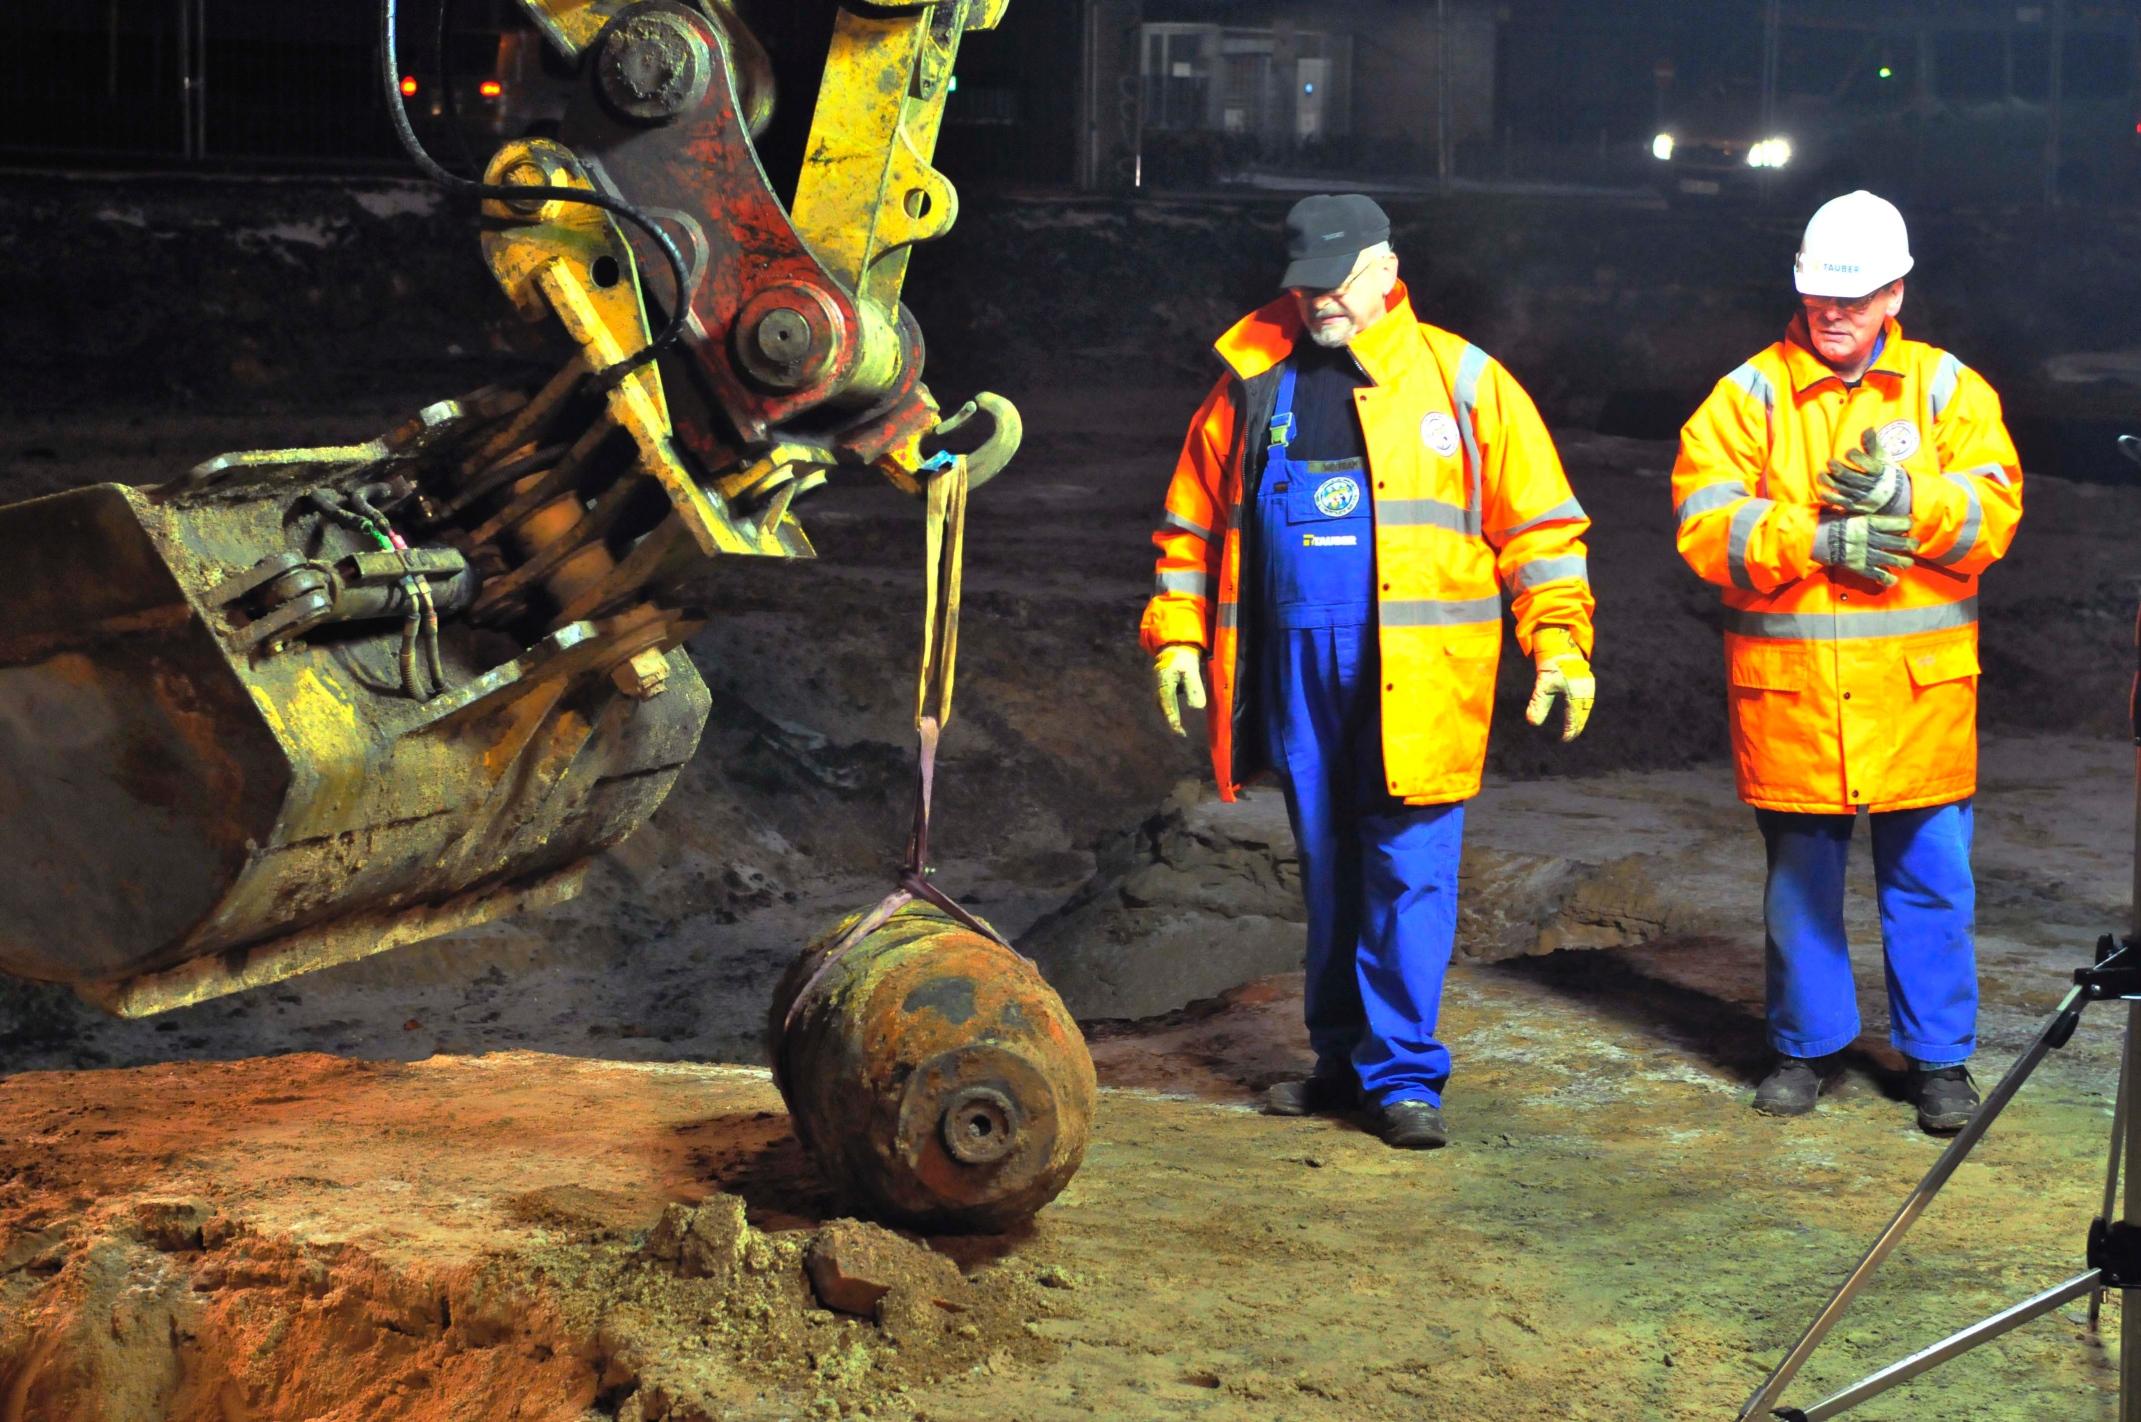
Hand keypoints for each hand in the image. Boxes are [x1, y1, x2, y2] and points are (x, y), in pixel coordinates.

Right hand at [1153, 643, 1206, 735]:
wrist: (1175, 650)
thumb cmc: (1183, 659)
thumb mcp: (1191, 670)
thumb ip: (1194, 687)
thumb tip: (1197, 708)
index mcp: (1164, 685)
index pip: (1168, 707)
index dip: (1173, 720)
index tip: (1179, 731)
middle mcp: (1159, 690)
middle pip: (1164, 710)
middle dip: (1172, 723)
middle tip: (1182, 734)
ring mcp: (1160, 691)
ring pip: (1165, 709)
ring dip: (1172, 719)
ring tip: (1181, 731)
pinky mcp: (1164, 692)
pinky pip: (1168, 706)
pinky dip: (1173, 713)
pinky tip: (1179, 722)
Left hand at [1525, 626, 1593, 742]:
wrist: (1560, 643)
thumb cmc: (1550, 664)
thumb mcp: (1542, 684)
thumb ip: (1538, 704)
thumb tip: (1533, 723)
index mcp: (1576, 692)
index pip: (1574, 716)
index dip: (1570, 729)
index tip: (1564, 739)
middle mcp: (1585, 689)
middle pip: (1582, 713)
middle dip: (1577, 725)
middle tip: (1570, 736)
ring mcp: (1587, 684)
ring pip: (1585, 706)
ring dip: (1580, 717)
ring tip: (1574, 728)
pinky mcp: (1586, 680)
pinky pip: (1585, 699)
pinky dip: (1581, 708)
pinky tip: (1576, 712)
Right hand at [1812, 512, 1916, 586]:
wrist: (1816, 538)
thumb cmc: (1833, 523)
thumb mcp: (1853, 513)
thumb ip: (1869, 515)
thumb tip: (1883, 512)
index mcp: (1871, 522)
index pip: (1901, 523)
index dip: (1908, 524)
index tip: (1908, 525)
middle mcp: (1873, 538)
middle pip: (1903, 543)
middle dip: (1912, 545)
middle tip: (1913, 545)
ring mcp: (1867, 554)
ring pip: (1896, 561)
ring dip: (1905, 562)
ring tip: (1906, 562)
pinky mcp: (1861, 568)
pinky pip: (1880, 576)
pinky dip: (1889, 579)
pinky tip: (1891, 578)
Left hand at [1817, 427, 1910, 515]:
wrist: (1892, 497)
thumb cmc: (1883, 471)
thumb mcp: (1882, 457)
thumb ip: (1873, 444)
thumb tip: (1868, 428)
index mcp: (1879, 472)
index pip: (1869, 465)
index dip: (1857, 457)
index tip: (1849, 452)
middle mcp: (1872, 487)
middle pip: (1852, 478)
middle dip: (1838, 469)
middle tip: (1830, 462)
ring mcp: (1862, 498)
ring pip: (1843, 490)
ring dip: (1829, 482)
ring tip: (1821, 474)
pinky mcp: (1854, 507)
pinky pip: (1839, 503)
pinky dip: (1828, 497)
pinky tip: (1822, 490)